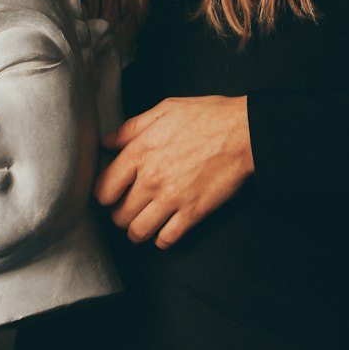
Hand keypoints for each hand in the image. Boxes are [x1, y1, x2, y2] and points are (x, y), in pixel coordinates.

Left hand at [93, 95, 253, 248]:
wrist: (244, 132)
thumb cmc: (207, 116)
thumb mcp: (164, 110)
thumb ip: (131, 128)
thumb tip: (108, 142)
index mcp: (140, 152)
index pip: (104, 190)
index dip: (105, 195)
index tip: (112, 194)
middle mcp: (151, 179)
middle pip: (119, 215)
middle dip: (120, 215)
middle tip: (128, 209)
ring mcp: (172, 198)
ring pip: (138, 232)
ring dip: (137, 231)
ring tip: (142, 223)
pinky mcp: (193, 212)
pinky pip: (166, 239)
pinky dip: (162, 239)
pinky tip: (164, 228)